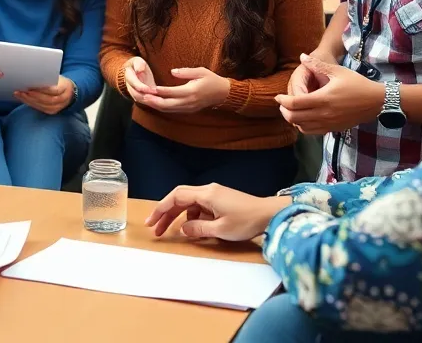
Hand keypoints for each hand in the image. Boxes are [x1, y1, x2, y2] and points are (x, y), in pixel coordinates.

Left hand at [15, 77, 74, 114]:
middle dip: (34, 96)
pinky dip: (31, 103)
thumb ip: (48, 77)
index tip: (32, 85)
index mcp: (65, 87)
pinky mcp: (52, 111)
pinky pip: (40, 108)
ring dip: (29, 100)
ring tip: (19, 94)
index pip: (55, 90)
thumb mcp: (56, 76)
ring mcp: (58, 107)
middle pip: (48, 100)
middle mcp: (63, 99)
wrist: (68, 91)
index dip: (43, 89)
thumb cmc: (59, 81)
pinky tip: (23, 98)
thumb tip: (32, 75)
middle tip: (22, 90)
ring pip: (43, 105)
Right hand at [123, 57, 157, 103]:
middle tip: (158, 99)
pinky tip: (160, 102)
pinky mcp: (140, 96)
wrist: (133, 71)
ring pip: (140, 100)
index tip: (151, 89)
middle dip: (147, 97)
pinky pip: (145, 101)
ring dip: (150, 102)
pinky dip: (151, 103)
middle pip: (136, 94)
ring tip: (161, 101)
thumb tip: (139, 70)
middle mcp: (130, 86)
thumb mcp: (137, 61)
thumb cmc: (137, 64)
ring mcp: (134, 92)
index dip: (142, 87)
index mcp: (128, 76)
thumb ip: (138, 64)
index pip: (134, 83)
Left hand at [139, 67, 229, 113]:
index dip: (161, 91)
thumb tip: (172, 72)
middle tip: (143, 97)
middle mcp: (189, 102)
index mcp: (192, 91)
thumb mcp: (201, 71)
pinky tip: (155, 104)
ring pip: (169, 109)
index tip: (150, 88)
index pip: (173, 92)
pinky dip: (163, 108)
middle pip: (168, 104)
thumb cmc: (211, 80)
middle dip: (154, 101)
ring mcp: (188, 108)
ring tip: (145, 101)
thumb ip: (186, 72)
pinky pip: (173, 111)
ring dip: (156, 106)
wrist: (222, 94)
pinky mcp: (188, 110)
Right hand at [145, 184, 289, 241]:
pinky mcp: (220, 200)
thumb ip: (199, 229)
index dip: (161, 209)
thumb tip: (183, 229)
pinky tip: (193, 228)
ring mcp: (215, 194)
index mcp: (206, 194)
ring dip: (178, 216)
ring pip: (189, 203)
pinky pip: (200, 206)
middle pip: (180, 198)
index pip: (176, 197)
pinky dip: (192, 216)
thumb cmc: (246, 221)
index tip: (151, 222)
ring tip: (171, 232)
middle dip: (166, 212)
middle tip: (156, 229)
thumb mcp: (221, 230)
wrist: (269, 214)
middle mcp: (208, 190)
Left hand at [276, 54, 385, 134]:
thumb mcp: (337, 71)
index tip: (278, 96)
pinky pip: (312, 132)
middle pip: (294, 118)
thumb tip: (302, 56)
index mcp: (323, 99)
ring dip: (293, 120)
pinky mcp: (333, 129)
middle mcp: (324, 114)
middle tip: (282, 103)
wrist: (376, 101)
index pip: (295, 104)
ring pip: (302, 127)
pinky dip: (303, 126)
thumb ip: (317, 64)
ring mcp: (328, 124)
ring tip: (291, 110)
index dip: (283, 100)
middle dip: (284, 111)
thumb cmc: (357, 83)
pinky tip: (304, 118)